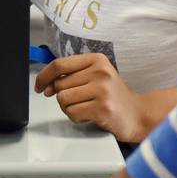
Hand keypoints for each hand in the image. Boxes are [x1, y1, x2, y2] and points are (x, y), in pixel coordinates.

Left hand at [34, 53, 149, 143]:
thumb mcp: (95, 77)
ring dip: (69, 108)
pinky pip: (72, 113)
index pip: (59, 64)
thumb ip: (71, 76)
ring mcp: (102, 90)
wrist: (137, 114)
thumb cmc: (113, 96)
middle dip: (62, 97)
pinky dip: (76, 118)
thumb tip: (45, 86)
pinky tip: (89, 115)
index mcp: (96, 60)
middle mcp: (100, 72)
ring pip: (63, 99)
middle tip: (79, 101)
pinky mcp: (102, 108)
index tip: (39, 86)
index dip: (44, 76)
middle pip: (59, 84)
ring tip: (85, 108)